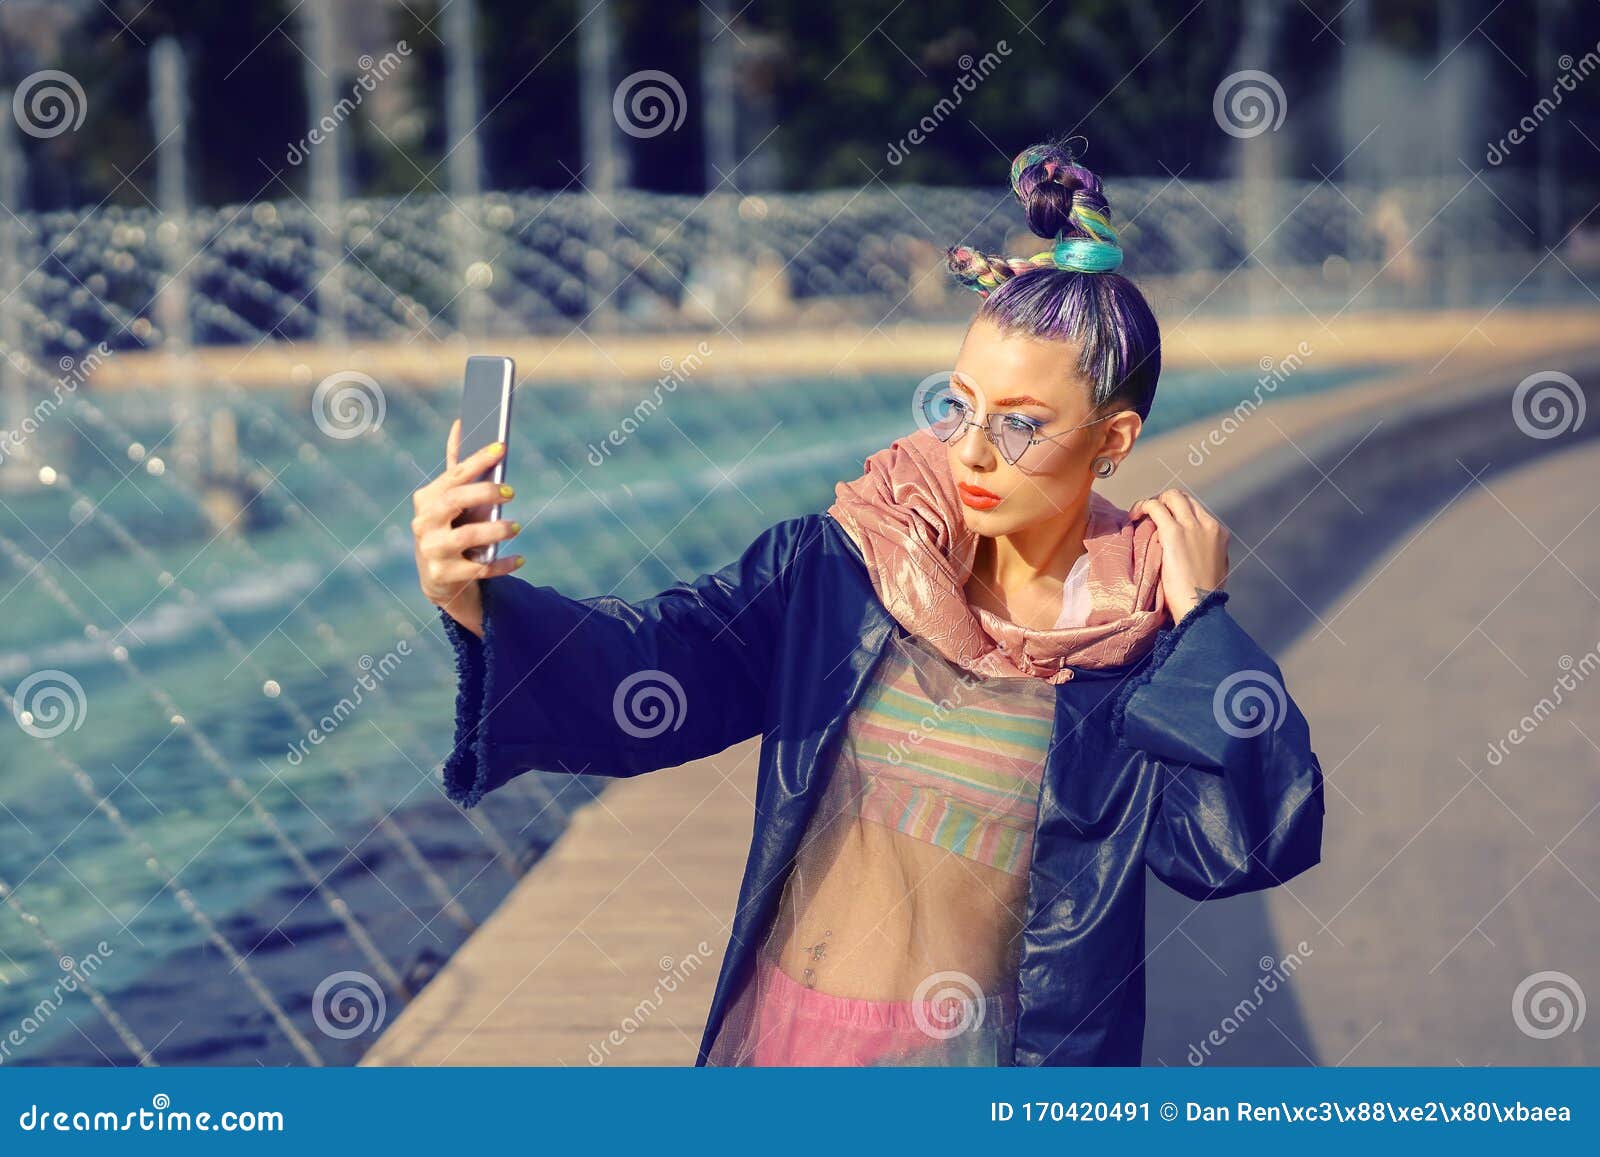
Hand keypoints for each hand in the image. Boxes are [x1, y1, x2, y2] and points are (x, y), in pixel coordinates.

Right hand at [412, 419, 523, 634]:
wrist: (439, 578)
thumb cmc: (450, 528)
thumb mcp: (450, 499)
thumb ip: (457, 465)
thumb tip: (461, 423)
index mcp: (427, 499)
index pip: (454, 475)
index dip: (478, 460)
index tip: (501, 447)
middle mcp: (424, 523)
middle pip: (454, 501)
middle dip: (485, 492)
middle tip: (511, 492)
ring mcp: (432, 551)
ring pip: (467, 536)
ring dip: (496, 529)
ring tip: (515, 526)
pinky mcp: (445, 576)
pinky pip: (479, 568)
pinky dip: (502, 563)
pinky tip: (520, 559)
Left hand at [1127, 488, 1228, 622]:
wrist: (1200, 607)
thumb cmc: (1203, 598)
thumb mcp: (1214, 569)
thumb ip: (1206, 553)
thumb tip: (1193, 549)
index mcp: (1218, 533)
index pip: (1195, 509)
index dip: (1176, 511)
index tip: (1162, 521)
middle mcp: (1207, 525)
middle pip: (1183, 498)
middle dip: (1164, 502)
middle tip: (1148, 516)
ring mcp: (1192, 526)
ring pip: (1170, 496)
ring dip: (1152, 502)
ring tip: (1138, 514)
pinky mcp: (1174, 533)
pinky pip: (1155, 507)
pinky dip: (1142, 506)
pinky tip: (1133, 516)